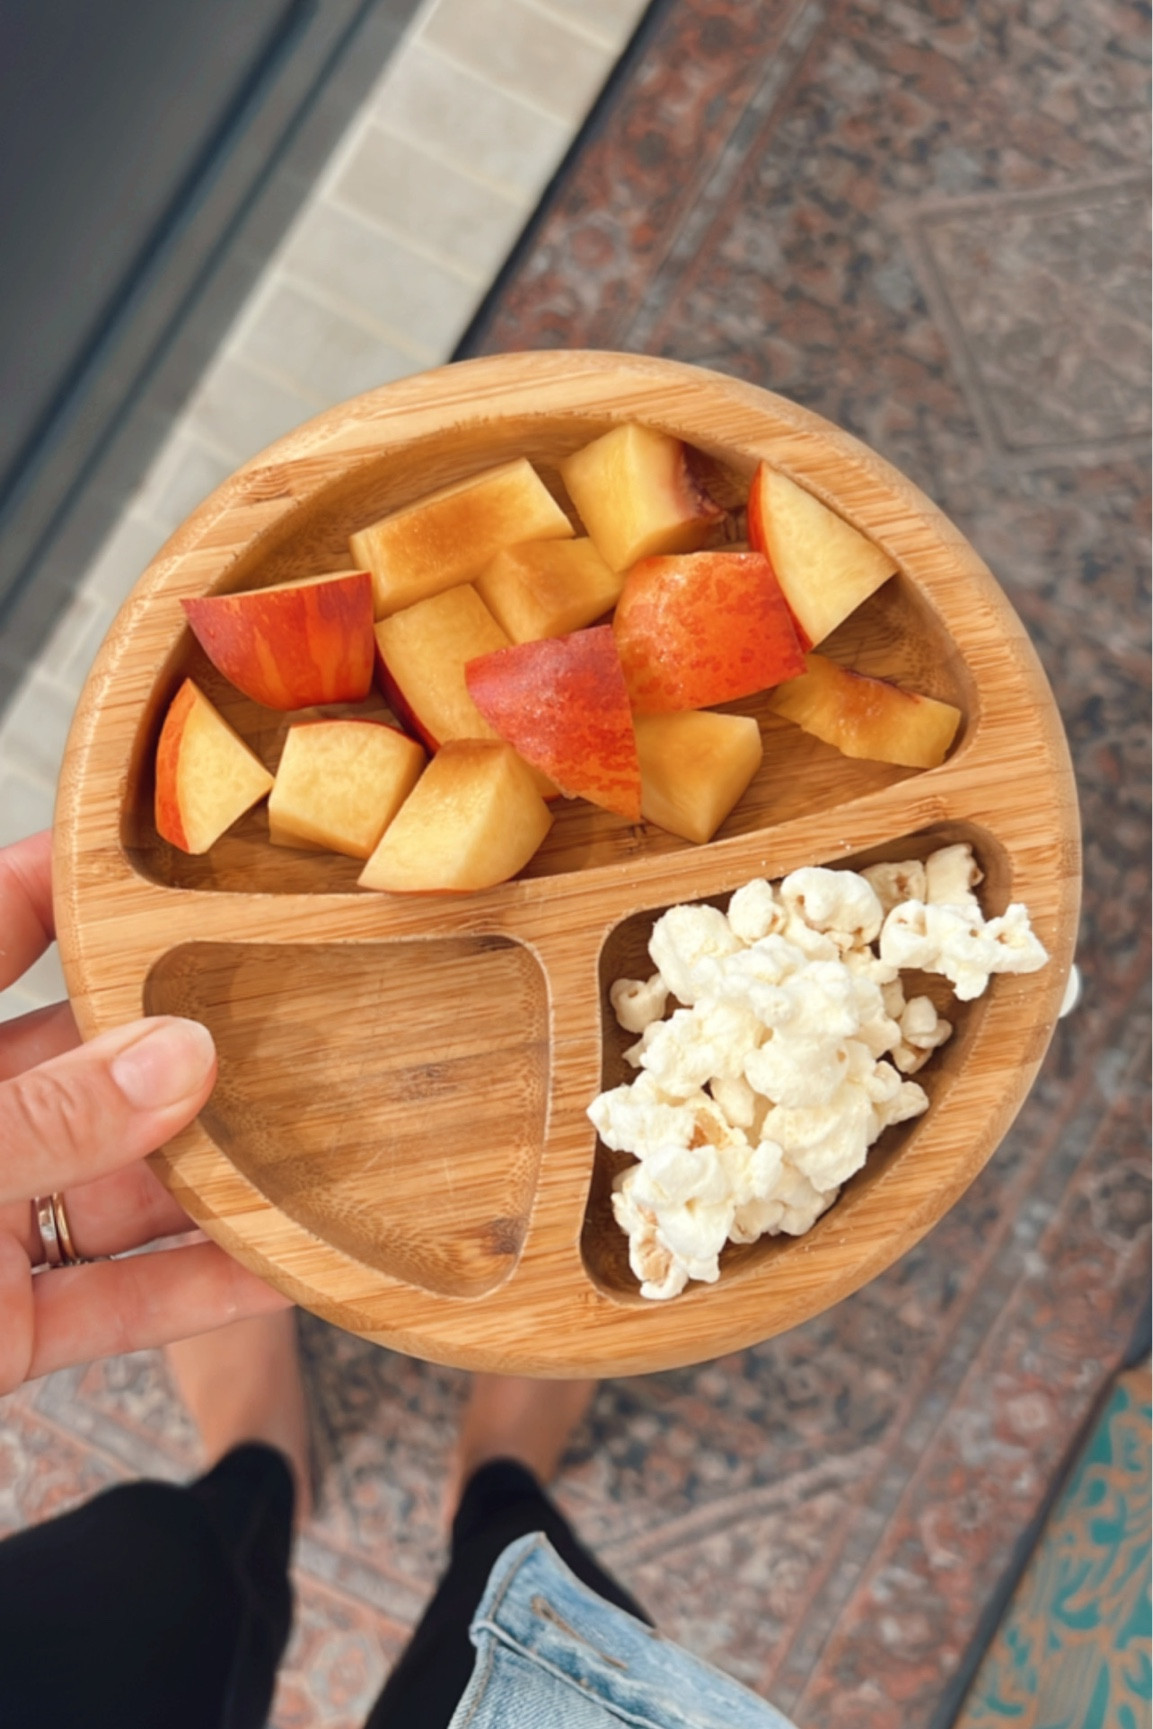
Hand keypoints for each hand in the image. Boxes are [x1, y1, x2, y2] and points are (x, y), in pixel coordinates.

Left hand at [0, 832, 288, 1395]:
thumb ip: (40, 1117)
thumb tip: (180, 1059)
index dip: (86, 879)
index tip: (192, 846)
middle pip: (87, 1058)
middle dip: (192, 1038)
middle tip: (301, 1005)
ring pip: (115, 1183)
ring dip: (214, 1172)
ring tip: (322, 1135)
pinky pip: (106, 1299)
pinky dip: (189, 1292)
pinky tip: (274, 1268)